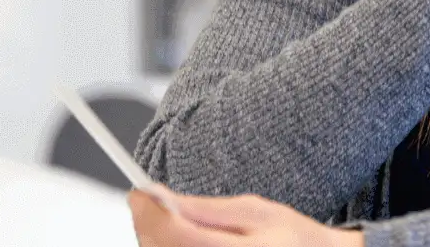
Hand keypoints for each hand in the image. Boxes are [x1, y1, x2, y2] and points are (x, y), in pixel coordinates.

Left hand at [130, 190, 363, 246]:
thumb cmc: (289, 238)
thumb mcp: (256, 211)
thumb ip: (209, 210)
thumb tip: (165, 200)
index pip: (177, 235)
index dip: (150, 212)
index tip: (140, 191)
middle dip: (146, 223)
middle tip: (147, 199)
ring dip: (153, 237)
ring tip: (166, 217)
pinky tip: (176, 238)